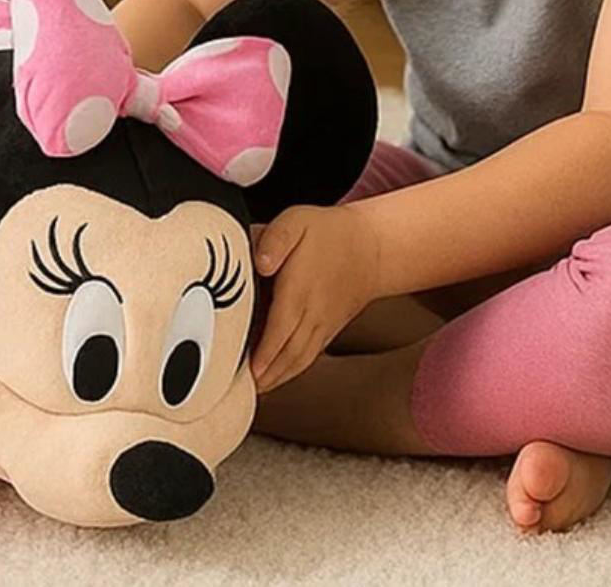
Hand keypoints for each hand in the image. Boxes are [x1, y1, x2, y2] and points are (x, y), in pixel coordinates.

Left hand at [249, 203, 381, 393]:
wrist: (370, 248)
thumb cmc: (327, 232)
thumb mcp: (297, 220)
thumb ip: (275, 238)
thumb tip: (260, 262)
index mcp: (300, 286)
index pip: (282, 326)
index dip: (265, 351)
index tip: (250, 370)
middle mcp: (314, 310)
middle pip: (289, 351)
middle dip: (266, 373)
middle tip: (240, 388)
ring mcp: (323, 324)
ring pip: (300, 359)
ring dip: (277, 378)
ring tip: (254, 390)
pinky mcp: (328, 330)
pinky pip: (309, 356)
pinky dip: (291, 371)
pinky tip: (275, 378)